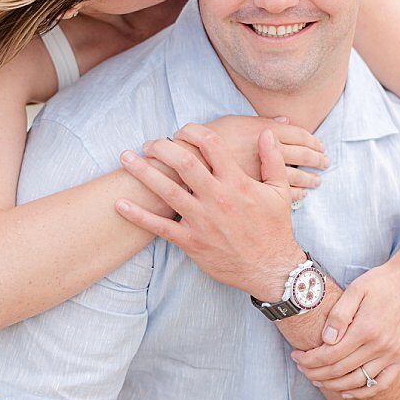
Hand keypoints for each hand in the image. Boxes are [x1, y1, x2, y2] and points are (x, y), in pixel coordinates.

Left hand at [115, 125, 302, 298]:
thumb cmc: (274, 229)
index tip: (182, 130)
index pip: (211, 145)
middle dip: (162, 148)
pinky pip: (160, 227)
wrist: (270, 269)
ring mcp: (202, 221)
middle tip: (149, 143)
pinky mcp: (191, 241)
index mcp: (237, 183)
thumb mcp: (279, 192)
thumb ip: (273, 160)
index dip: (193, 132)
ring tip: (125, 158)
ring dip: (143, 173)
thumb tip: (266, 133)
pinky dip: (138, 215)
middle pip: (184, 163)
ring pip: (167, 191)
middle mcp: (217, 198)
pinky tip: (120, 204)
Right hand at [203, 116, 326, 202]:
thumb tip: (284, 121)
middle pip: (302, 155)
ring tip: (317, 180)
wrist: (182, 170)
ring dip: (310, 178)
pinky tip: (302, 196)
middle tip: (325, 161)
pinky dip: (298, 195)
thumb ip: (259, 123)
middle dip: (316, 158)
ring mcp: (262, 174)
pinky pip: (285, 195)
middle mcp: (266, 152)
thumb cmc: (204, 143)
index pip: (298, 135)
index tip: (320, 144)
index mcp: (262, 132)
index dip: (312, 140)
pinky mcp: (257, 193)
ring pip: (296, 177)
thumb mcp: (231, 124)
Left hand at [289, 257, 399, 397]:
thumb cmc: (380, 282)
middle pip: (341, 370)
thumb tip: (325, 340)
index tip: (296, 356)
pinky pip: (382, 383)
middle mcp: (382, 346)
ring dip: (334, 384)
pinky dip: (363, 391)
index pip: (330, 355)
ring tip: (317, 380)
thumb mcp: (355, 290)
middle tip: (301, 369)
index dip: (309, 360)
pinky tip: (346, 392)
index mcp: (366, 329)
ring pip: (358, 380)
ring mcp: (394, 354)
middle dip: (316, 372)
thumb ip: (339, 316)